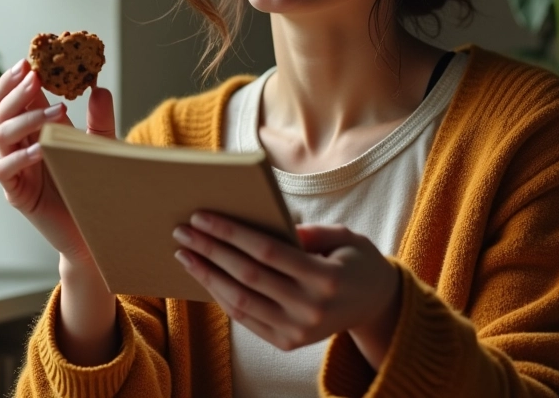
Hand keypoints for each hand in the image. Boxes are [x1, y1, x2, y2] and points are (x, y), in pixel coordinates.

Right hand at [0, 58, 116, 264]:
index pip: (15, 96)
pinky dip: (20, 157)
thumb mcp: (101, 145)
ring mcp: (16, 169)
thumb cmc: (93, 182)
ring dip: (24, 118)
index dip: (16, 78)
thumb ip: (100, 118)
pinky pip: (5, 171)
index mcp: (36, 128)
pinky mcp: (17, 194)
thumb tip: (98, 87)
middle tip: (33, 76)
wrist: (94, 228)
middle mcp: (21, 144)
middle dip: (13, 90)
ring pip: (0, 135)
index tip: (30, 60)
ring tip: (57, 110)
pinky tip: (41, 150)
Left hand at [172, 213, 400, 368]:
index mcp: (325, 278)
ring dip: (207, 275)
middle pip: (246, 275)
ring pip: (240, 301)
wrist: (376, 305)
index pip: (266, 251)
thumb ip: (307, 231)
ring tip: (185, 253)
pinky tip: (205, 276)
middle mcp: (309, 308)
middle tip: (182, 230)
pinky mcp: (288, 342)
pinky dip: (222, 297)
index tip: (202, 216)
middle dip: (210, 250)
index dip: (230, 233)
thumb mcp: (343, 236)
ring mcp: (297, 331)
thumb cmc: (356, 260)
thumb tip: (264, 225)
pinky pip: (246, 319)